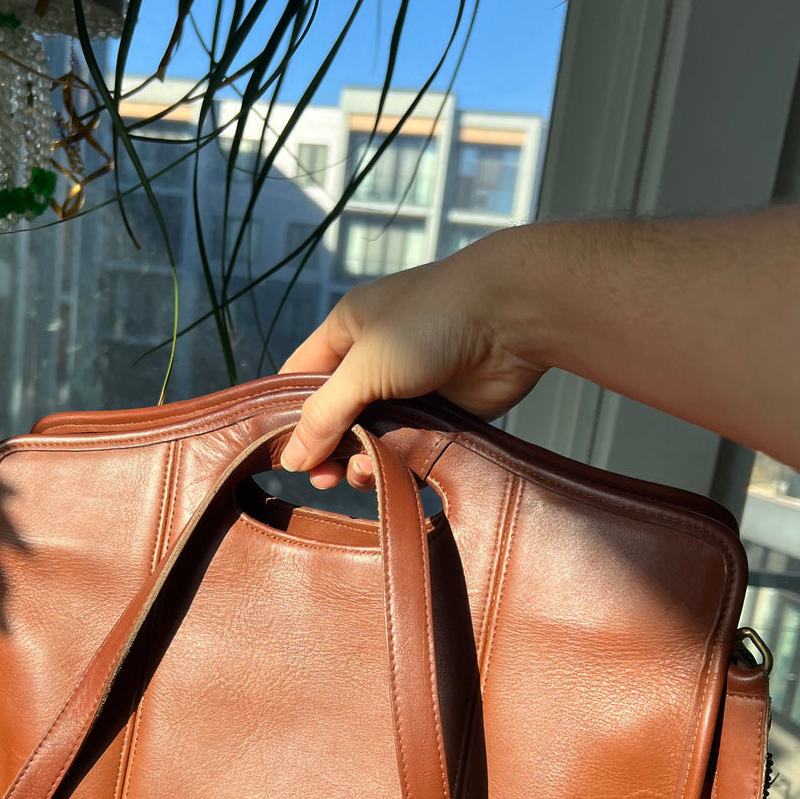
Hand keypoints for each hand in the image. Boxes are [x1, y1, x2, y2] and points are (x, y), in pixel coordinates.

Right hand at [278, 239, 545, 488]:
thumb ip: (325, 414)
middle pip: (336, 418)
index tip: (286, 459)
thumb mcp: (364, 366)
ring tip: (367, 474)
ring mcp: (409, 388)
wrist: (513, 318)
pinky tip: (397, 472)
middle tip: (326, 481)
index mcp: (347, 332)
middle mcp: (374, 360)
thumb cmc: (433, 321)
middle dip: (329, 450)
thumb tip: (292, 459)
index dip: (289, 419)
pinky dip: (400, 463)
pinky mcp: (441, 413)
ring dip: (364, 462)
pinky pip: (409, 447)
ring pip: (372, 438)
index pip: (300, 381)